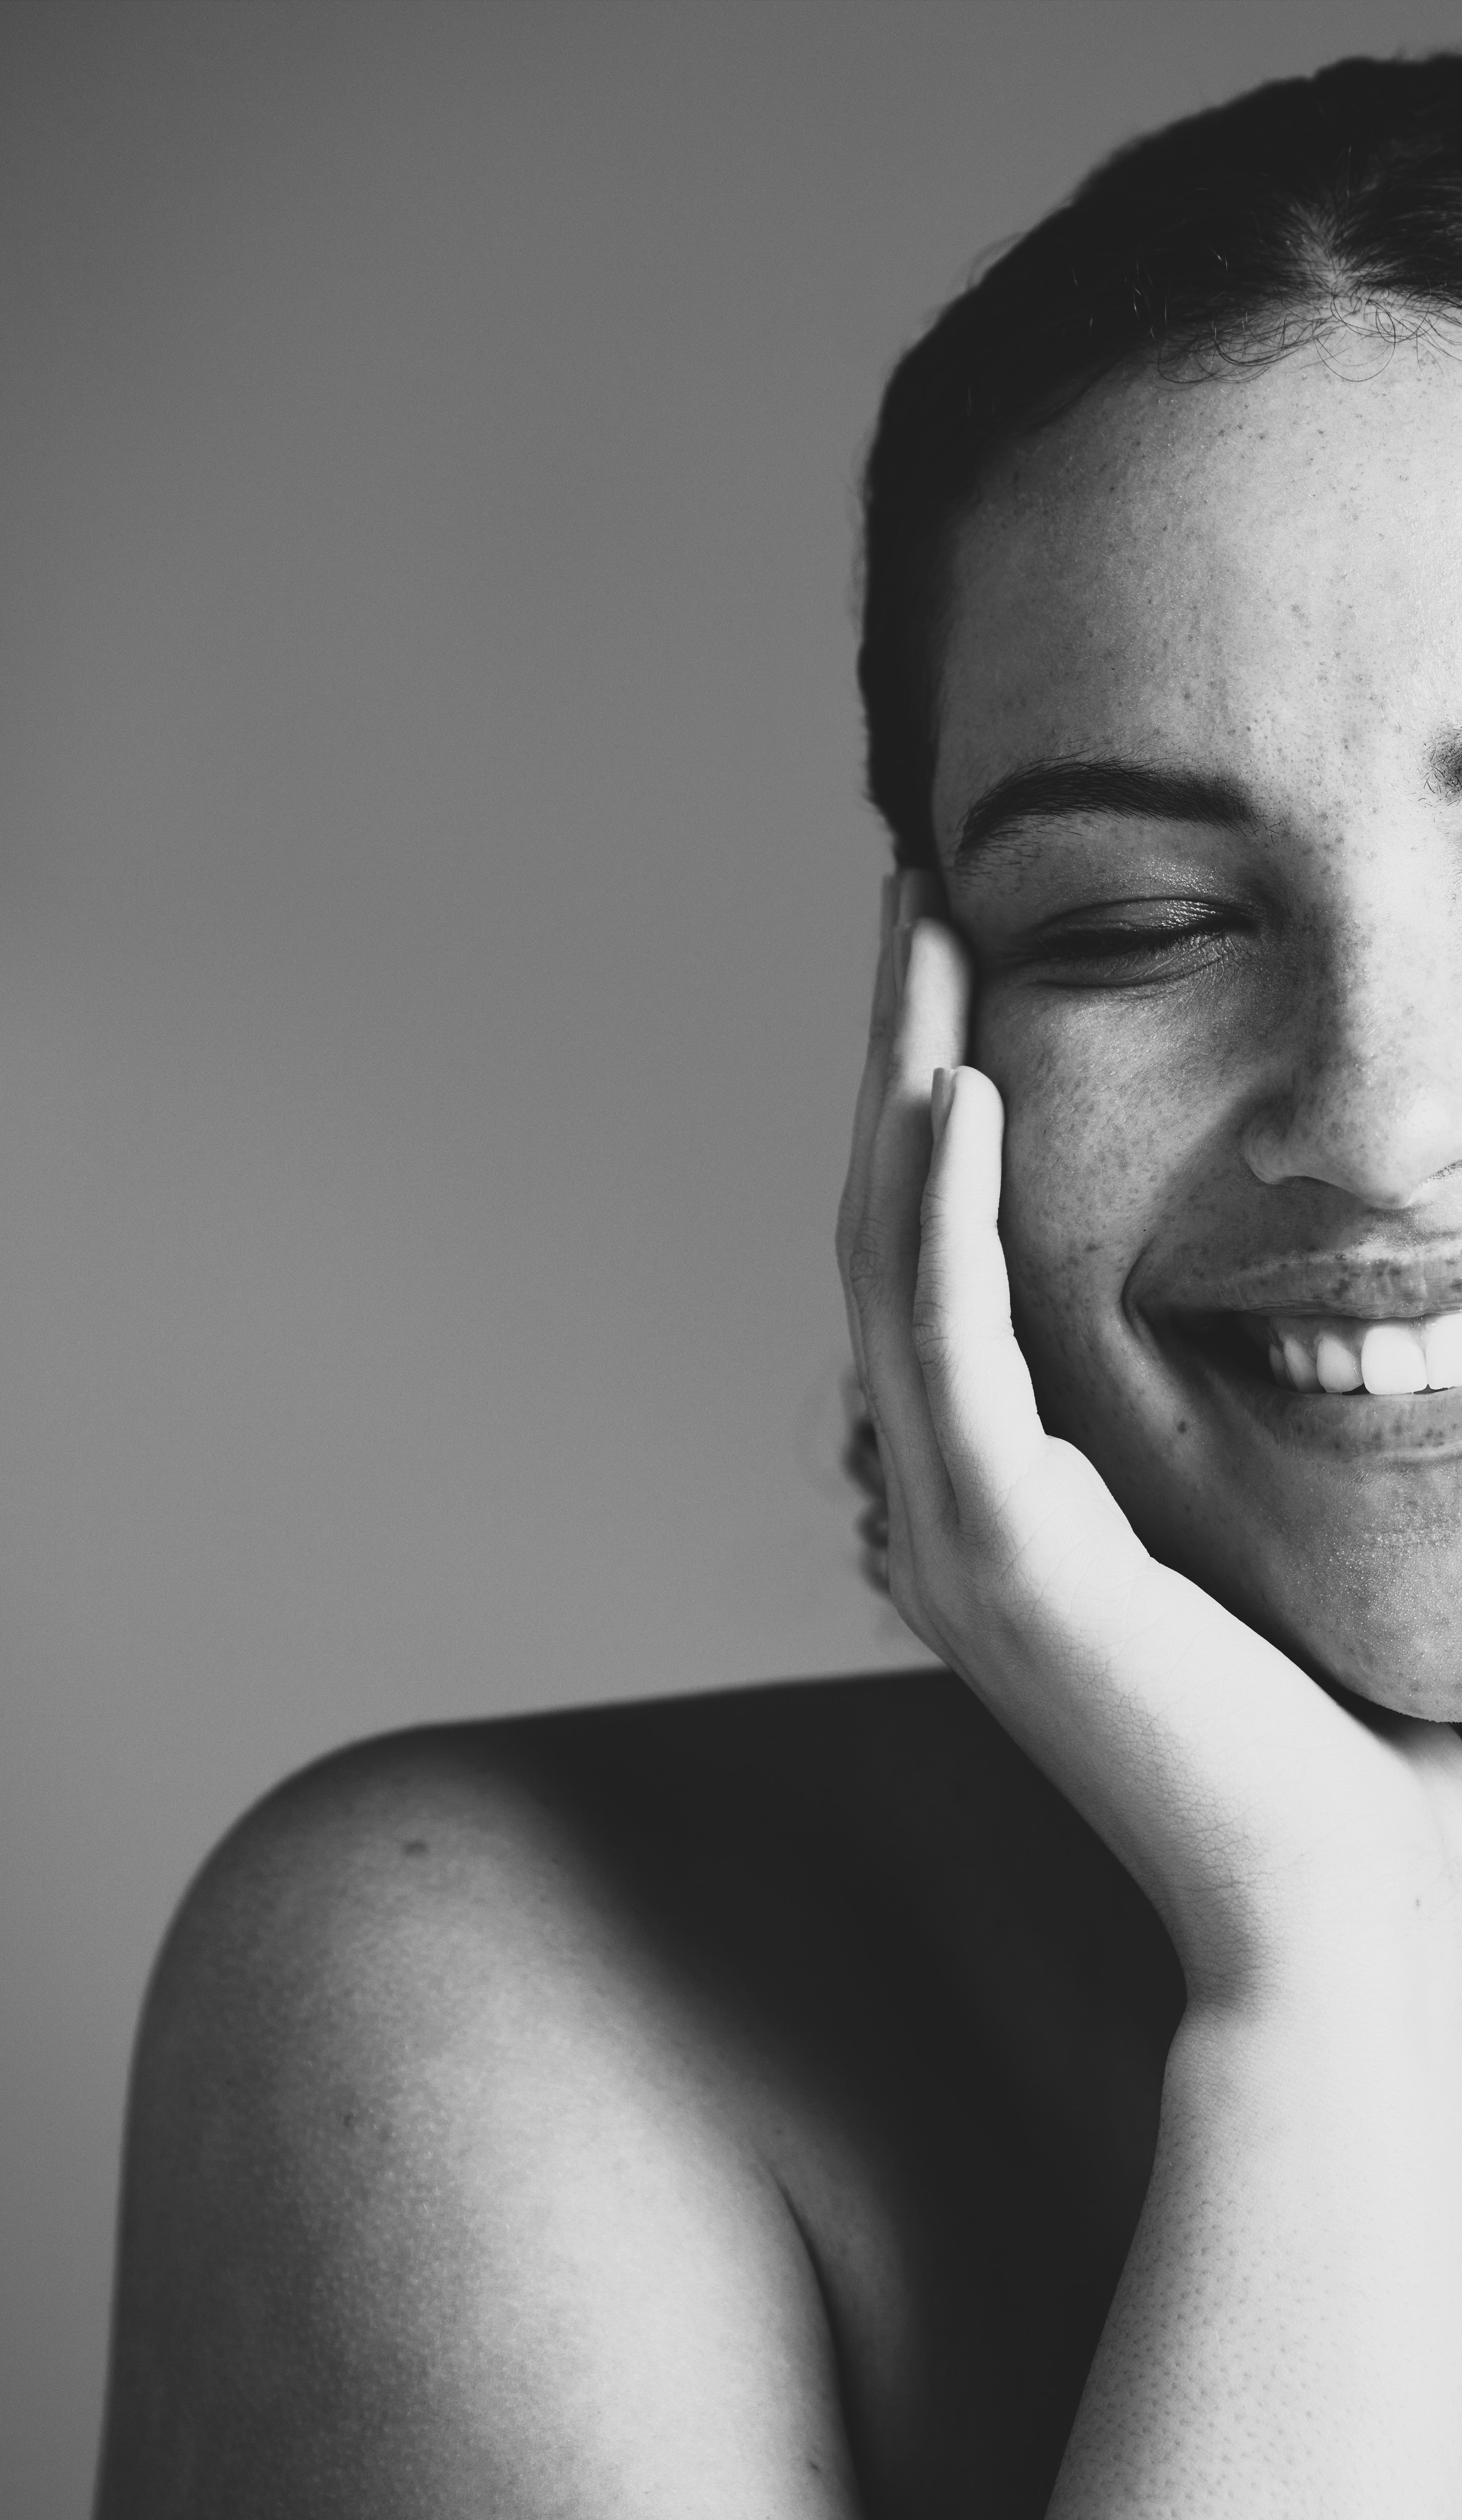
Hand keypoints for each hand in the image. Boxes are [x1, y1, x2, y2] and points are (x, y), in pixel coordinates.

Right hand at [838, 877, 1461, 2006]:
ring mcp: (959, 1526)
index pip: (940, 1267)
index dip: (932, 1115)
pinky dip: (937, 1209)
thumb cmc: (1332, 1725)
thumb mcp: (1257, 1527)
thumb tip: (1327, 1303)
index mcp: (1005, 1491)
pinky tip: (948, 1089)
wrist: (1336, 1899)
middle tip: (909, 899)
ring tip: (917, 936)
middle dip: (901, 1050)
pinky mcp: (1002, 1549)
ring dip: (900, 1082)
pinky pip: (940, 1343)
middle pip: (892, 1228)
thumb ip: (1225, 1426)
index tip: (960, 979)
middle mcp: (950, 1497)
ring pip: (891, 1258)